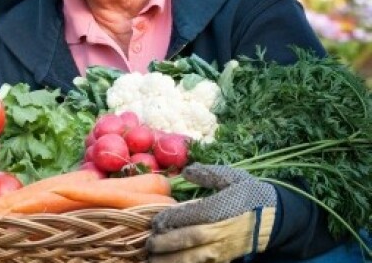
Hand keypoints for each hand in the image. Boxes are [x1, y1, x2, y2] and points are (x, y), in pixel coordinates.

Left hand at [147, 164, 278, 262]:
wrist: (275, 218)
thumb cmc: (250, 195)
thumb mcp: (232, 178)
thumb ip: (209, 174)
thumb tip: (187, 170)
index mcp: (221, 209)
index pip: (191, 216)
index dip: (171, 220)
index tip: (155, 223)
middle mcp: (221, 231)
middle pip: (190, 240)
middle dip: (167, 244)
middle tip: (149, 244)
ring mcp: (223, 248)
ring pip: (195, 259)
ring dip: (173, 261)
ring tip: (153, 261)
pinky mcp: (225, 259)